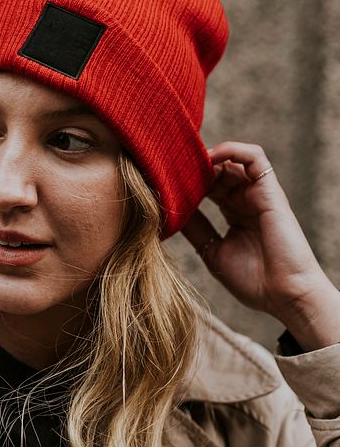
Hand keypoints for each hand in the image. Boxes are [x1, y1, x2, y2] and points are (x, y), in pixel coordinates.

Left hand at [181, 141, 339, 349]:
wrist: (284, 296)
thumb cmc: (253, 281)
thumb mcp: (213, 252)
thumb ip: (195, 229)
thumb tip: (169, 212)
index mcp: (234, 214)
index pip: (208, 186)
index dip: (187, 181)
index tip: (162, 182)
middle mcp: (245, 200)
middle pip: (217, 171)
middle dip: (192, 168)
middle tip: (168, 169)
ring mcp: (258, 194)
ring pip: (232, 160)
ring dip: (208, 158)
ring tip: (186, 163)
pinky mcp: (270, 191)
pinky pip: (255, 157)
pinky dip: (233, 150)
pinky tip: (210, 157)